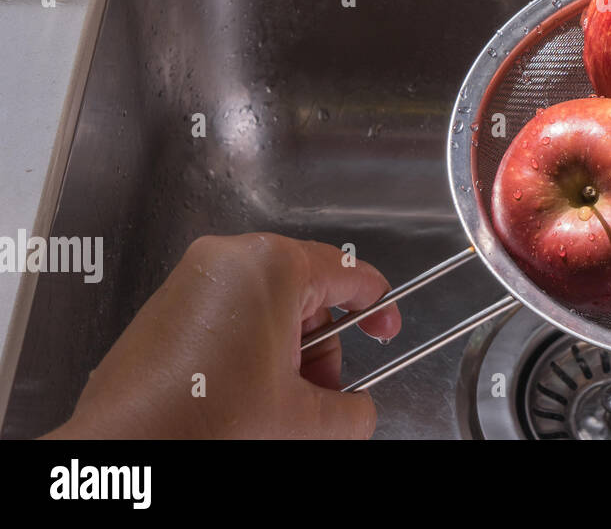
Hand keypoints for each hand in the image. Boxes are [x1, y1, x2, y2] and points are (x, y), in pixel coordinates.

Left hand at [45, 233, 400, 438]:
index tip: (385, 329)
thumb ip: (353, 411)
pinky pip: (229, 313)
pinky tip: (245, 395)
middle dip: (322, 346)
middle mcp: (229, 258)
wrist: (127, 449)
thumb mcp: (304, 421)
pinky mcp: (166, 305)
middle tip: (321, 393)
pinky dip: (249, 349)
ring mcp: (192, 278)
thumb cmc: (201, 421)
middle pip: (307, 293)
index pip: (350, 272)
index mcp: (272, 266)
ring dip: (287, 353)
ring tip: (277, 402)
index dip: (379, 306)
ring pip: (267, 305)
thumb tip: (358, 411)